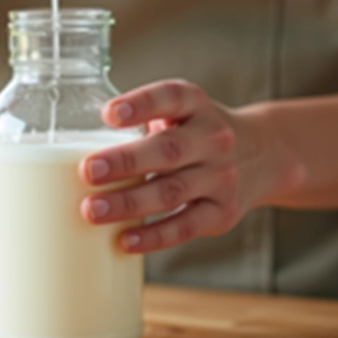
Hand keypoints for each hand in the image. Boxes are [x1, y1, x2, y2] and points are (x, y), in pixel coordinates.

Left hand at [79, 80, 304, 253]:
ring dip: (129, 203)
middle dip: (124, 161)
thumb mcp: (181, 112)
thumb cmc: (197, 133)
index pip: (171, 97)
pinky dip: (154, 236)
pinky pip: (185, 226)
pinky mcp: (222, 213)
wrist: (264, 155)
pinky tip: (124, 240)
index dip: (141, 104)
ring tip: (92, 210)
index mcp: (196, 106)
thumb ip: (141, 121)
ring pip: (172, 192)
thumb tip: (72, 146)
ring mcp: (221, 177)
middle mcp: (213, 138)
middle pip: (168, 150)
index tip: (109, 114)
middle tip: (86, 171)